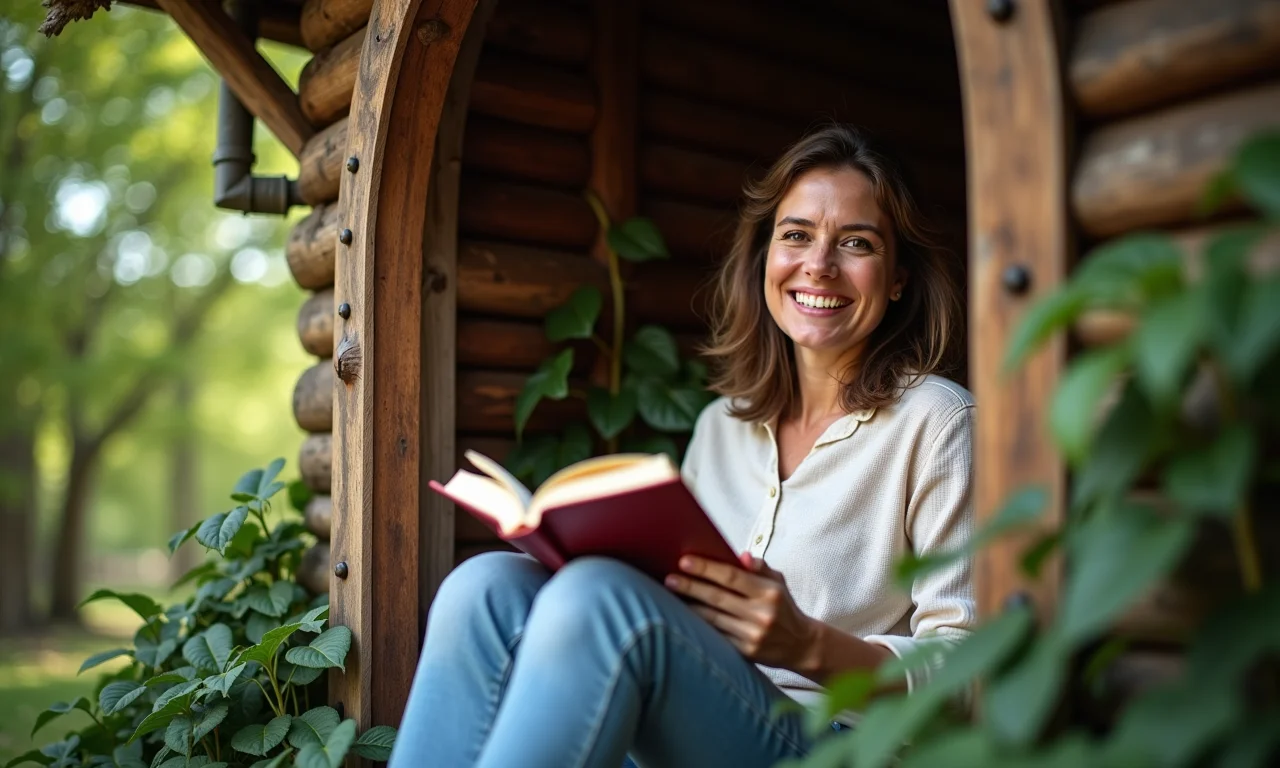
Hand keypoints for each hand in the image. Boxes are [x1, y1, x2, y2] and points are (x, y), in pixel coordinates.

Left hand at [664, 553, 820, 671]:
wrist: (802, 645)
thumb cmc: (783, 607)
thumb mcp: (778, 582)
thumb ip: (760, 567)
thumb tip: (741, 556)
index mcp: (769, 592)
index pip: (732, 576)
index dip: (706, 569)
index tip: (684, 561)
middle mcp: (762, 614)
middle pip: (717, 597)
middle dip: (690, 586)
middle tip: (669, 579)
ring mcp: (753, 635)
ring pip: (713, 618)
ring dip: (690, 607)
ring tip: (671, 596)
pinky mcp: (747, 653)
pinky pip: (717, 635)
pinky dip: (700, 625)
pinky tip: (685, 617)